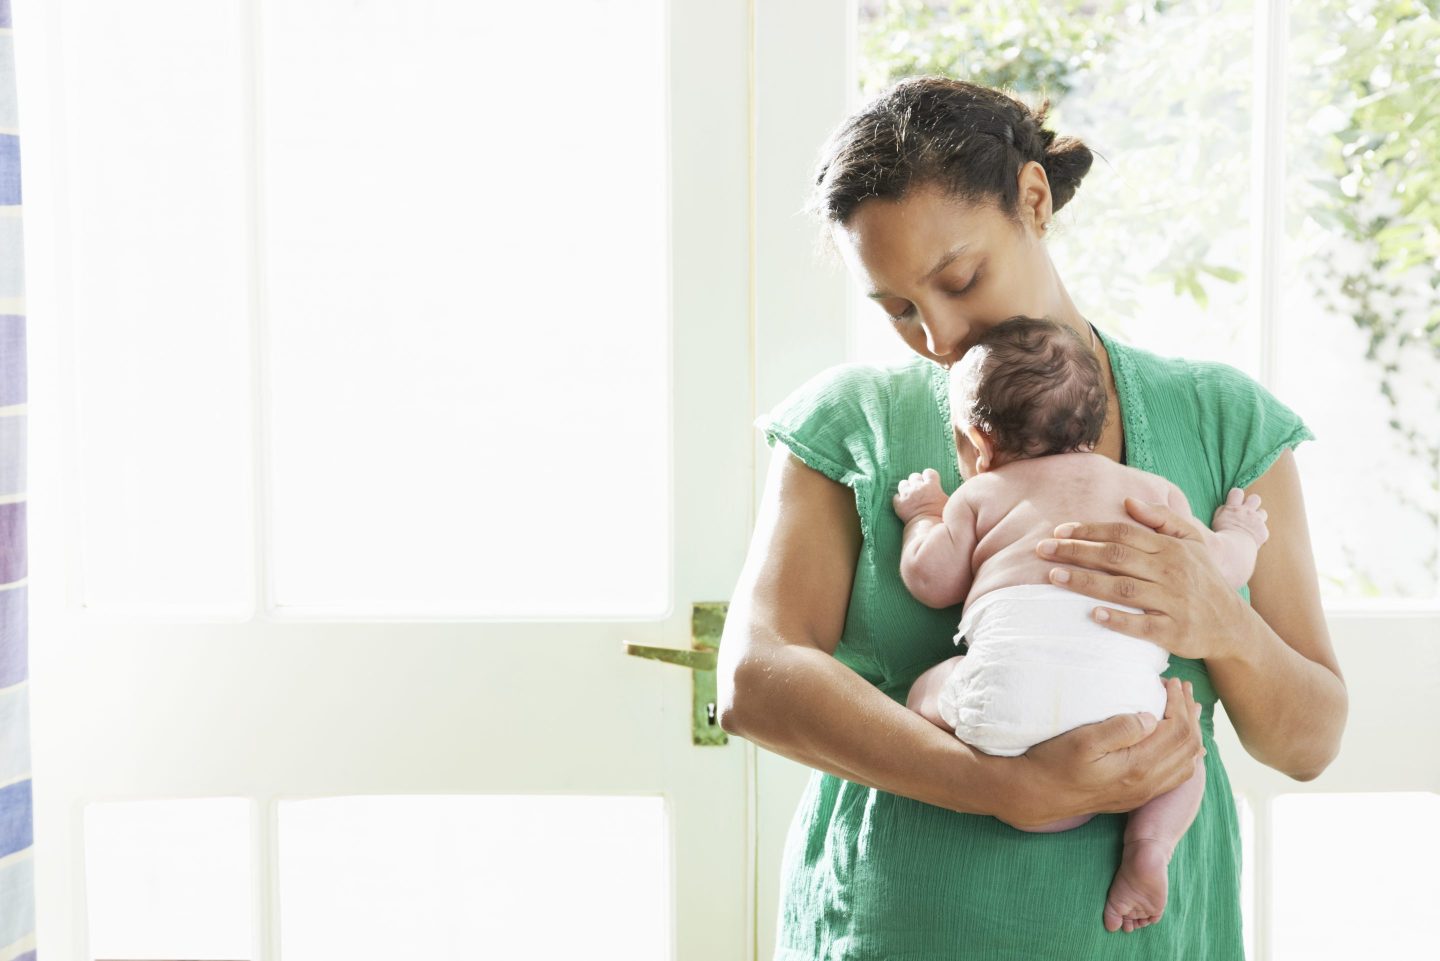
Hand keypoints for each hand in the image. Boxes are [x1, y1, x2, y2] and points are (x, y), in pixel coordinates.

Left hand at [892, 468, 948, 524]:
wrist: (927, 528)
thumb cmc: (941, 518)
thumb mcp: (948, 502)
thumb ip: (943, 493)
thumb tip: (951, 492)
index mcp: (932, 485)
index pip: (928, 472)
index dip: (928, 477)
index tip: (929, 483)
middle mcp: (918, 487)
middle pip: (914, 476)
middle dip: (916, 482)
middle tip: (919, 491)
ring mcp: (907, 495)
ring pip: (903, 484)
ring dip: (906, 488)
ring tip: (910, 496)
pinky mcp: (899, 504)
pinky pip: (896, 497)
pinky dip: (899, 500)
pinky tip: (904, 505)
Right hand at [997, 678, 1205, 827]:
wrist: (1035, 795)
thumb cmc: (1054, 763)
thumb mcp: (1083, 740)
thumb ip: (1120, 728)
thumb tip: (1151, 718)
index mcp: (1138, 766)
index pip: (1177, 730)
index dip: (1179, 703)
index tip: (1171, 681)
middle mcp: (1147, 783)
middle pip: (1188, 746)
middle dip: (1190, 713)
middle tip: (1182, 688)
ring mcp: (1144, 793)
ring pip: (1187, 763)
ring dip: (1191, 733)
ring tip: (1188, 709)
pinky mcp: (1136, 796)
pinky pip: (1176, 777)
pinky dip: (1185, 755)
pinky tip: (1180, 744)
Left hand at [1035, 496, 1245, 660]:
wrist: (1233, 626)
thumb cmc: (1203, 579)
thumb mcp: (1193, 543)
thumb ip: (1163, 518)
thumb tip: (1129, 501)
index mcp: (1171, 549)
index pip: (1124, 533)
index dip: (1090, 530)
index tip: (1059, 531)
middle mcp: (1171, 572)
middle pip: (1116, 557)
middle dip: (1076, 551)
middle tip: (1042, 549)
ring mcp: (1172, 602)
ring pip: (1123, 589)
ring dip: (1086, 582)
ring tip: (1054, 576)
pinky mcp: (1174, 632)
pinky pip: (1142, 625)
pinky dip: (1118, 620)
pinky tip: (1092, 615)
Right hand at [1212, 486, 1268, 546]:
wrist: (1233, 548)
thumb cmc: (1221, 536)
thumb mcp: (1216, 520)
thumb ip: (1223, 511)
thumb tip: (1226, 507)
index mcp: (1234, 508)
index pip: (1237, 492)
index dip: (1236, 495)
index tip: (1234, 502)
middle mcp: (1247, 512)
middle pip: (1255, 498)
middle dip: (1252, 503)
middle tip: (1246, 512)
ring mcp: (1257, 521)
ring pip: (1263, 512)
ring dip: (1258, 517)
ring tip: (1251, 524)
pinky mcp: (1263, 532)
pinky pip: (1264, 529)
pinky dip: (1259, 532)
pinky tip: (1252, 538)